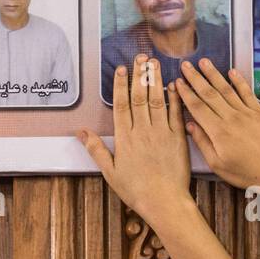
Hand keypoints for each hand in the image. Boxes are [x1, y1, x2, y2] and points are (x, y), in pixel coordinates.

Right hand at [80, 55, 192, 225]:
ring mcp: (161, 133)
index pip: (121, 104)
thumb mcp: (109, 172)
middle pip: (139, 97)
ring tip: (154, 63)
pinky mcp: (178, 139)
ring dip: (155, 80)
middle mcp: (143, 131)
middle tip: (140, 56)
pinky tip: (173, 85)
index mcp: (125, 138)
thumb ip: (96, 149)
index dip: (121, 84)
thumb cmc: (136, 190)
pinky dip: (174, 98)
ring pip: (157, 100)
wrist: (164, 202)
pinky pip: (176, 114)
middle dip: (139, 75)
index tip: (121, 68)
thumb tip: (81, 132)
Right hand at [174, 59, 259, 189]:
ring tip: (204, 62)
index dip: (186, 93)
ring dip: (214, 74)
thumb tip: (190, 124)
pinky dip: (239, 81)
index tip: (177, 82)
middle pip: (210, 94)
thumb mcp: (217, 164)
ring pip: (227, 90)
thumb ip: (203, 142)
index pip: (197, 107)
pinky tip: (232, 72)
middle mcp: (232, 118)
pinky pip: (247, 93)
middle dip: (196, 78)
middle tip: (186, 65)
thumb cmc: (245, 173)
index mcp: (218, 131)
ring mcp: (247, 114)